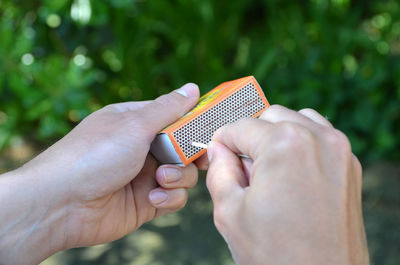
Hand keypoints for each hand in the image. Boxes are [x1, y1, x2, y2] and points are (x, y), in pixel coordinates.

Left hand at [0, 84, 199, 264]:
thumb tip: (193, 88)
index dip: (195, 124)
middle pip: (184, 149)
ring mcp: (144, 176)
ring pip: (184, 174)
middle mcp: (143, 148)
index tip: (212, 129)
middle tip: (197, 158)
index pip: (176, 118)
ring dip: (179, 177)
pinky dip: (169, 198)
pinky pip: (173, 198)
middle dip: (191, 155)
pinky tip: (152, 198)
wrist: (61, 204)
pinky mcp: (146, 202)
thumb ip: (168, 109)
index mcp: (137, 123)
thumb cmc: (94, 155)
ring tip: (161, 179)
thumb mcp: (134, 125)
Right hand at [206, 105, 369, 264]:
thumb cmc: (276, 255)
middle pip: (268, 117)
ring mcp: (338, 150)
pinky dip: (301, 143)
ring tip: (269, 171)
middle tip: (244, 170)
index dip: (222, 141)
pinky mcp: (349, 165)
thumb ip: (218, 170)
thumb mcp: (229, 211)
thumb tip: (218, 149)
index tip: (218, 154)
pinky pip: (319, 136)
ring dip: (277, 136)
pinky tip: (291, 173)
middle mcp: (317, 138)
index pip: (239, 126)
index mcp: (284, 144)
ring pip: (296, 120)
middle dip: (251, 138)